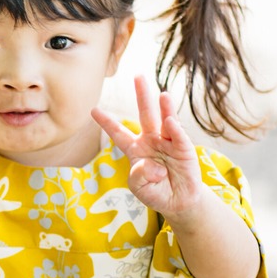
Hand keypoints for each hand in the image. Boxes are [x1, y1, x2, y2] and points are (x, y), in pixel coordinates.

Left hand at [91, 75, 204, 222]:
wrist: (178, 202)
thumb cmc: (155, 192)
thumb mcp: (138, 187)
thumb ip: (138, 176)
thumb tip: (152, 165)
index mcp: (135, 149)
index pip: (118, 133)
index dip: (107, 122)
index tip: (93, 110)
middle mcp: (151, 140)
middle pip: (145, 115)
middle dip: (141, 95)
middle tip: (138, 76)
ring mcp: (168, 143)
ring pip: (164, 120)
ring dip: (164, 107)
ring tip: (162, 94)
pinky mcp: (183, 149)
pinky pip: (178, 137)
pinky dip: (175, 130)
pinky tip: (171, 122)